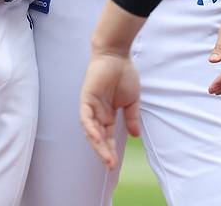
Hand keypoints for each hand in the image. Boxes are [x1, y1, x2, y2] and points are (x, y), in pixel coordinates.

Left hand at [80, 53, 139, 169]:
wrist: (117, 55)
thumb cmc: (124, 74)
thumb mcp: (131, 100)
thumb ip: (132, 117)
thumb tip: (135, 136)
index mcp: (107, 114)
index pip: (107, 136)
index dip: (110, 150)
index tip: (115, 164)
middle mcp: (97, 112)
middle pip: (98, 137)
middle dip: (104, 152)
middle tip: (111, 166)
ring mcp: (91, 105)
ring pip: (90, 130)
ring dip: (98, 144)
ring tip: (107, 158)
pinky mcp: (86, 97)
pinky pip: (86, 116)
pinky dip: (90, 127)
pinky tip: (97, 138)